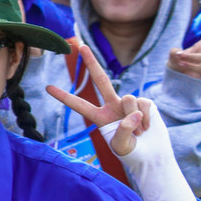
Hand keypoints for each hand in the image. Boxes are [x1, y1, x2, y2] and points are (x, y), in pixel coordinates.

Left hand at [45, 37, 151, 156]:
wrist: (152, 155)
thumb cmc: (132, 153)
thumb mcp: (121, 146)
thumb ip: (124, 129)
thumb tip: (133, 111)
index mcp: (100, 117)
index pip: (79, 105)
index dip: (64, 97)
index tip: (47, 87)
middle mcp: (112, 106)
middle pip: (101, 80)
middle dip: (92, 62)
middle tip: (80, 45)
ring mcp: (128, 103)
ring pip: (128, 98)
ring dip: (134, 117)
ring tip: (139, 132)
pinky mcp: (144, 103)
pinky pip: (143, 104)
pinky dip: (145, 118)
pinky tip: (146, 128)